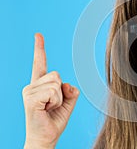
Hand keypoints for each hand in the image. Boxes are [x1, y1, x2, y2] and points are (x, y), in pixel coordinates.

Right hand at [22, 33, 78, 148]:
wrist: (45, 138)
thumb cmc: (54, 121)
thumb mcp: (68, 103)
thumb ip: (70, 90)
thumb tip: (67, 83)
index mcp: (40, 85)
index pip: (40, 64)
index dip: (40, 49)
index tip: (38, 35)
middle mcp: (32, 86)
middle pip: (57, 74)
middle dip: (61, 91)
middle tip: (52, 106)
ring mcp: (29, 91)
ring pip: (56, 83)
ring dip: (59, 98)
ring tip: (48, 108)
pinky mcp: (30, 98)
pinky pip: (53, 91)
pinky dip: (55, 102)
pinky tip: (45, 110)